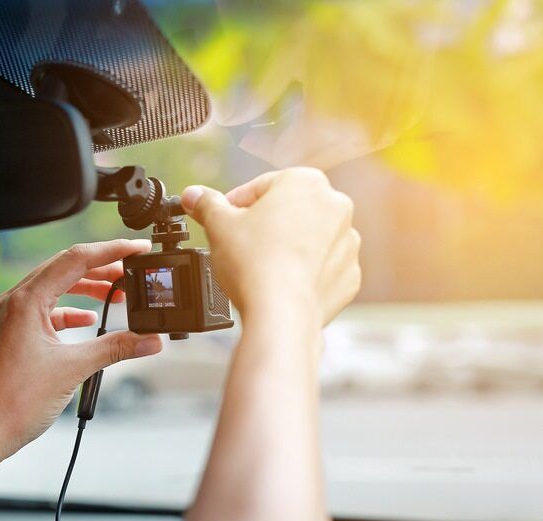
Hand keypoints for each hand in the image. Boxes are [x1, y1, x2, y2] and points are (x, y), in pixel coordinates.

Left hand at [0, 240, 162, 459]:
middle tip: (132, 270)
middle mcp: (15, 301)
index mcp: (26, 300)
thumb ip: (115, 348)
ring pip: (55, 288)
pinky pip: (46, 310)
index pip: (75, 259)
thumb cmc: (16, 401)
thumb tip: (150, 339)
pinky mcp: (13, 333)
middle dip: (102, 267)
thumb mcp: (74, 369)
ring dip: (87, 288)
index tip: (137, 248)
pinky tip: (88, 320)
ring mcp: (11, 316)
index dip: (111, 251)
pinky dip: (70, 311)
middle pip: (65, 268)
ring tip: (116, 294)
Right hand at [180, 167, 360, 326]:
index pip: (261, 187)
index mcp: (306, 182)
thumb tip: (193, 196)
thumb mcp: (218, 225)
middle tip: (239, 245)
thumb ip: (206, 204)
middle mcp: (336, 206)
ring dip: (286, 248)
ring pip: (308, 239)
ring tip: (260, 267)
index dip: (235, 205)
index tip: (222, 221)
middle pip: (288, 210)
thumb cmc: (254, 264)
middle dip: (264, 225)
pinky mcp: (348, 275)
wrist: (281, 315)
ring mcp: (348, 243)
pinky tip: (280, 283)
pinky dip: (303, 273)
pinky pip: (321, 268)